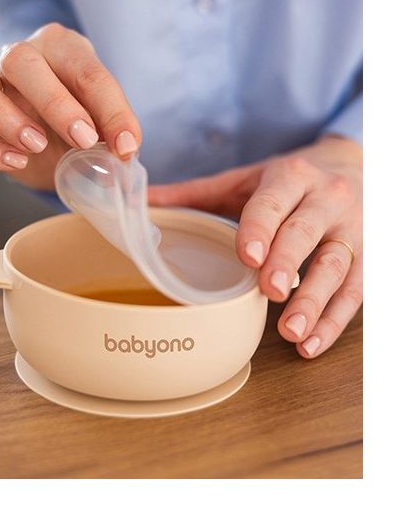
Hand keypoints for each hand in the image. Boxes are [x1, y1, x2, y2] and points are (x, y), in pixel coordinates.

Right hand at [0, 23, 141, 189]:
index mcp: (62, 49)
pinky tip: (14, 162)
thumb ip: (116, 130)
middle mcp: (19, 60)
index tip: (124, 146)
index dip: (108, 108)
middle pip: (19, 59)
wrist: (60, 146)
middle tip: (83, 139)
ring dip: (3, 115)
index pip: (84, 69)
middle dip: (54, 102)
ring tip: (36, 146)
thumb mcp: (107, 124)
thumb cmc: (85, 123)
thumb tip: (124, 150)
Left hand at [149, 136, 361, 358]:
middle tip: (269, 291)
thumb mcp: (243, 178)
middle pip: (306, 233)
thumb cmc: (288, 179)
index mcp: (290, 176)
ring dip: (316, 301)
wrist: (351, 165)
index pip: (273, 202)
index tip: (247, 255)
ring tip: (292, 331)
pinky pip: (356, 290)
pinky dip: (335, 319)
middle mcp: (326, 199)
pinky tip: (311, 343)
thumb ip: (194, 192)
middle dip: (287, 263)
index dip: (261, 227)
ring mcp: (351, 228)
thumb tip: (142, 200)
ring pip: (336, 265)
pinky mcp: (367, 255)